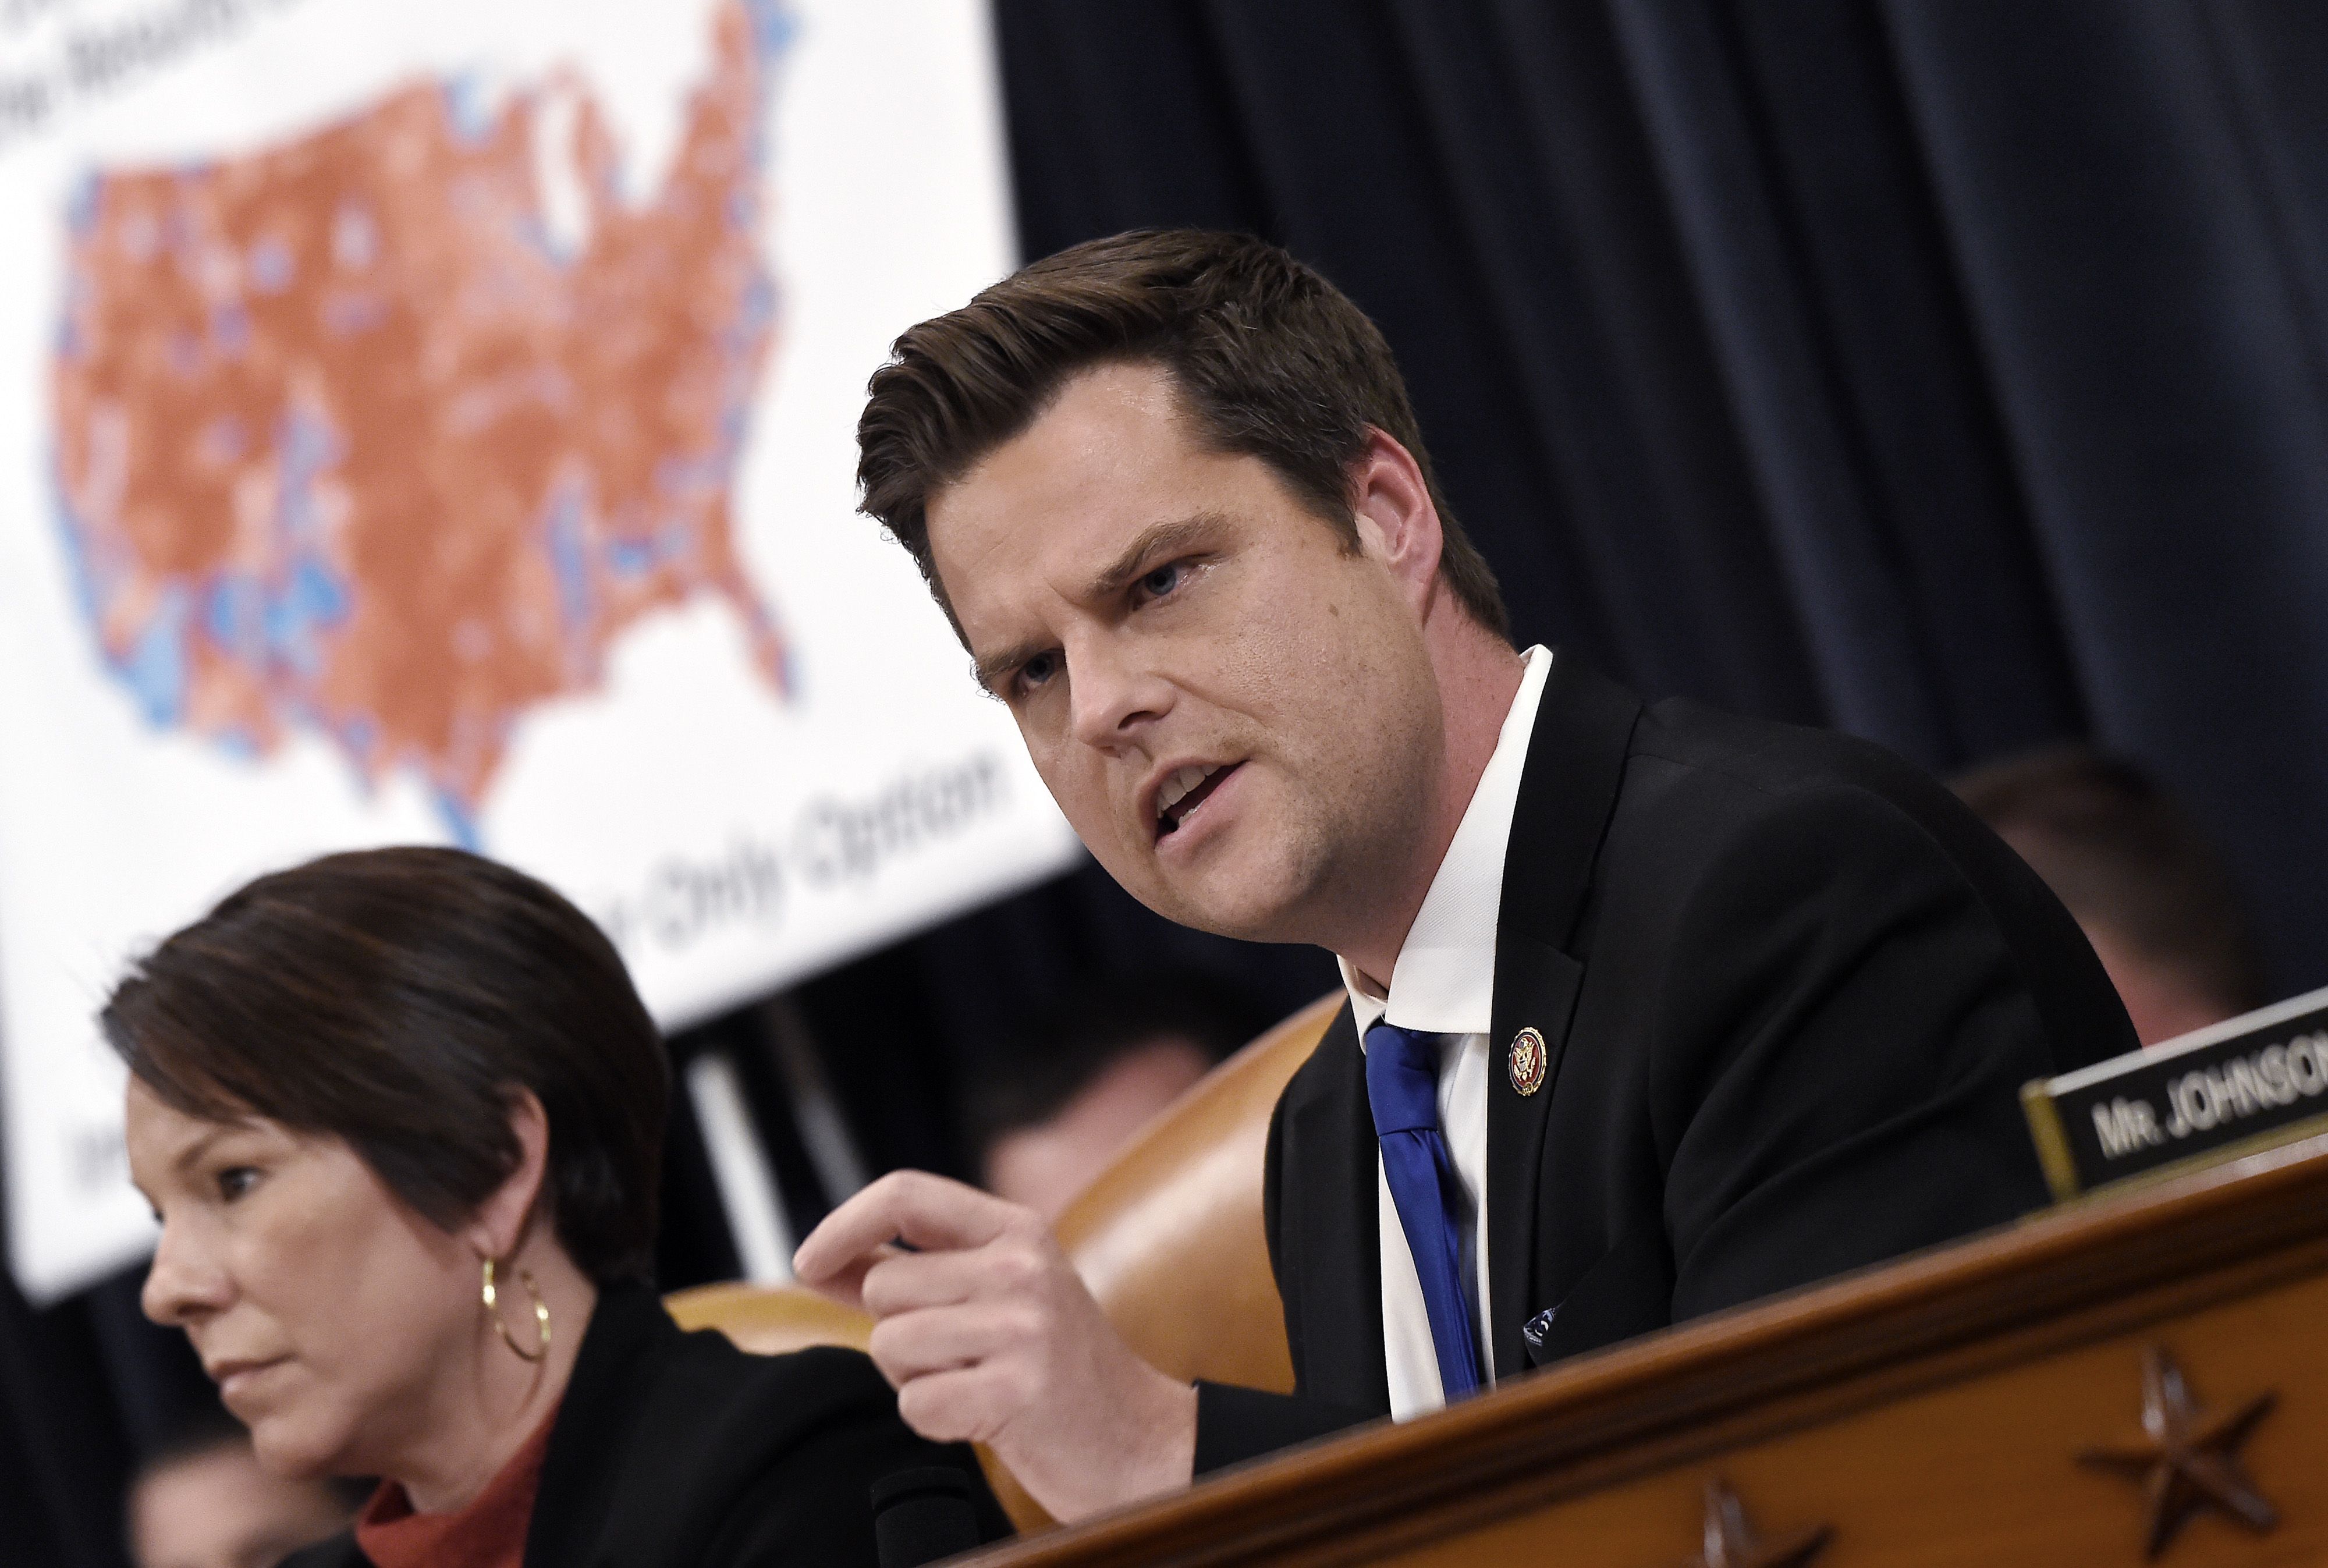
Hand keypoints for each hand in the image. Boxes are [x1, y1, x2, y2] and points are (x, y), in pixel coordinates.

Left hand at [793, 1170, 1197, 1521]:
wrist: (1138, 1441)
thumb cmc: (1052, 1368)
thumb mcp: (994, 1296)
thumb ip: (911, 1273)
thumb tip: (818, 1261)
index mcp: (1017, 1228)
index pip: (905, 1194)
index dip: (843, 1224)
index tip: (806, 1263)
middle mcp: (1022, 1265)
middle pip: (884, 1287)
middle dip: (897, 1333)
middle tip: (957, 1357)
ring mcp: (1025, 1326)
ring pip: (890, 1345)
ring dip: (914, 1379)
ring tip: (974, 1382)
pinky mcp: (1021, 1389)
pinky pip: (914, 1403)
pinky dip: (935, 1420)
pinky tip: (984, 1416)